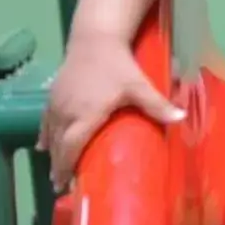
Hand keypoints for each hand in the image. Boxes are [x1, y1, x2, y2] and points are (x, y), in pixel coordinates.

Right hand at [38, 34, 184, 183]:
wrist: (95, 38)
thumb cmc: (117, 65)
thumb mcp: (138, 85)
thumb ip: (157, 105)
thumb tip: (182, 118)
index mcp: (85, 115)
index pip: (71, 148)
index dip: (66, 167)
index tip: (67, 186)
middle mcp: (66, 112)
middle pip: (59, 146)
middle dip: (58, 167)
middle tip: (61, 186)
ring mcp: (57, 103)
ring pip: (50, 134)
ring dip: (52, 154)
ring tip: (55, 173)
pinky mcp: (52, 95)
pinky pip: (45, 120)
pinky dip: (45, 135)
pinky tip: (43, 145)